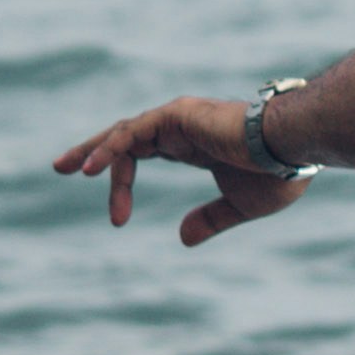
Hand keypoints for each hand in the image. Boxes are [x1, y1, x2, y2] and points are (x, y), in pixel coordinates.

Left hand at [50, 96, 309, 248]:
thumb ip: (210, 219)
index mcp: (193, 144)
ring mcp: (177, 118)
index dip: (120, 172)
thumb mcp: (239, 206)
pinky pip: (132, 133)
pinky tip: (89, 170)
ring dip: (94, 153)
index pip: (143, 150)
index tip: (114, 213)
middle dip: (91, 151)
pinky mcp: (176, 116)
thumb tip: (181, 238)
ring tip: (68, 170)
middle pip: (124, 137)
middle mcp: (181, 126)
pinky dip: (109, 149)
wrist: (294, 151)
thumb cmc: (278, 174)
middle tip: (60, 167)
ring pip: (123, 134)